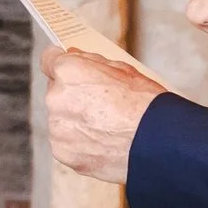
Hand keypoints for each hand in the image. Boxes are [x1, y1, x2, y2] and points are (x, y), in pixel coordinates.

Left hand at [41, 47, 165, 184]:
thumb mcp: (123, 69)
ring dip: (76, 122)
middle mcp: (56, 98)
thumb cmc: (146, 103)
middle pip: (56, 92)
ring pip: (61, 120)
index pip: (49, 60)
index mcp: (68, 72)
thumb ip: (91, 61)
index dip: (61, 65)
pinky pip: (67, 144)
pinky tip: (103, 143)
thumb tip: (73, 55)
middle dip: (73, 97)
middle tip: (101, 106)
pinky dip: (80, 144)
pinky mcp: (63, 152)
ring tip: (106, 128)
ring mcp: (57, 128)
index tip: (68, 71)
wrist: (158, 143)